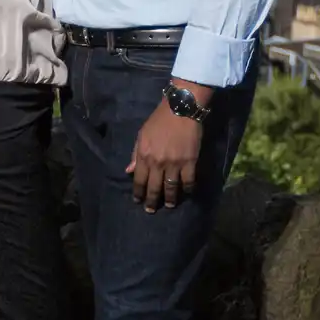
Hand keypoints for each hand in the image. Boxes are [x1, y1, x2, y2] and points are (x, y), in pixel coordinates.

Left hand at [127, 98, 202, 212]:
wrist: (180, 109)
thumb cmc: (158, 121)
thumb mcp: (141, 135)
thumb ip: (135, 154)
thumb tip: (129, 170)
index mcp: (144, 155)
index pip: (139, 180)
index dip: (138, 193)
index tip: (138, 201)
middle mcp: (157, 163)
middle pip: (154, 188)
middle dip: (152, 201)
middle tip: (151, 210)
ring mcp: (174, 164)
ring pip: (171, 188)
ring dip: (170, 199)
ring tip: (170, 205)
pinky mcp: (190, 162)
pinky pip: (188, 181)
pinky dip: (188, 189)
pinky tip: (187, 192)